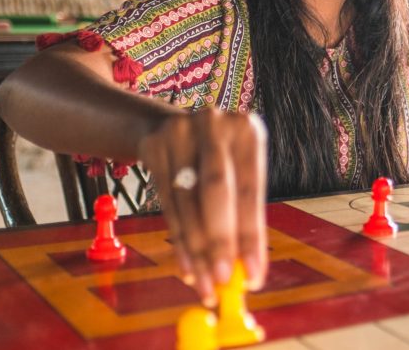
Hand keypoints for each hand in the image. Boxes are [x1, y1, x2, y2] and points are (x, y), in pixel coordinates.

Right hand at [139, 108, 267, 304]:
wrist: (172, 127)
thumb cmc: (219, 159)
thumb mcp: (239, 173)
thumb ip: (245, 217)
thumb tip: (249, 271)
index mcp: (247, 130)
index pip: (250, 190)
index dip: (251, 235)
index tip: (254, 275)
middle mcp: (215, 125)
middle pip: (215, 191)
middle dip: (220, 242)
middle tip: (224, 280)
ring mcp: (180, 132)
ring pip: (187, 202)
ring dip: (196, 250)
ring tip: (205, 283)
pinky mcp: (154, 146)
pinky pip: (166, 202)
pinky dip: (179, 239)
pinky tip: (187, 266)